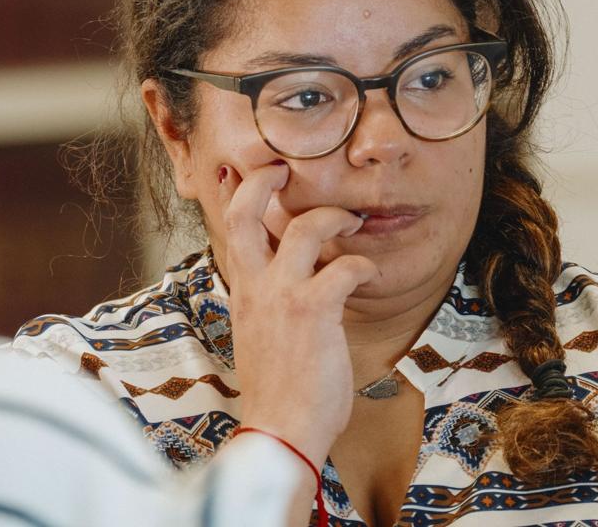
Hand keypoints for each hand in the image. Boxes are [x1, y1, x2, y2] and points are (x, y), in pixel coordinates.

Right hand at [222, 162, 377, 468]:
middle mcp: (254, 286)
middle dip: (264, 181)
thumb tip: (288, 282)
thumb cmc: (278, 392)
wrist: (280, 430)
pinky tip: (369, 275)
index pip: (229, 228)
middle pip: (244, 212)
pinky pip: (345, 266)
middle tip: (285, 169)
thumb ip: (268, 302)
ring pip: (304, 227)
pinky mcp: (313, 310)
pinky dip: (363, 264)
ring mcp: (281, 295)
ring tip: (350, 219)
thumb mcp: (259, 335)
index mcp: (241, 291)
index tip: (241, 170)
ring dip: (334, 216)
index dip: (235, 192)